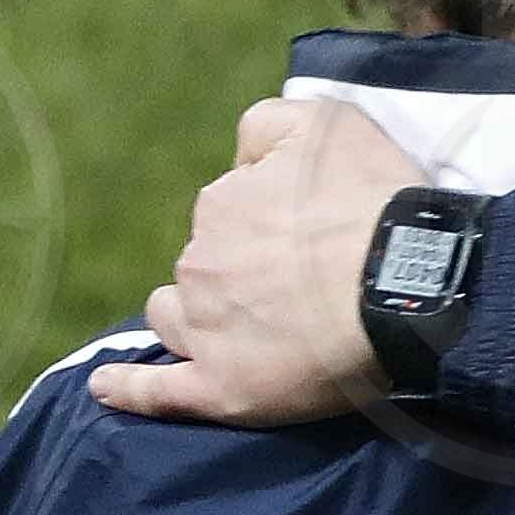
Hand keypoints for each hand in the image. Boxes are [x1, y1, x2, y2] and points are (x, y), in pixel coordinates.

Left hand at [89, 97, 416, 425]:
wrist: (410, 282)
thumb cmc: (376, 203)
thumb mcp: (325, 121)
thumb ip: (266, 125)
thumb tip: (241, 155)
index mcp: (222, 206)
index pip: (226, 216)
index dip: (266, 230)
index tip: (307, 242)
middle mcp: (201, 264)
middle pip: (202, 270)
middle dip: (235, 276)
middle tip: (300, 291)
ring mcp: (206, 329)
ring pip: (177, 321)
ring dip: (195, 321)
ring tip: (246, 335)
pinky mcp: (222, 388)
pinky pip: (158, 392)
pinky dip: (128, 391)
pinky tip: (104, 389)